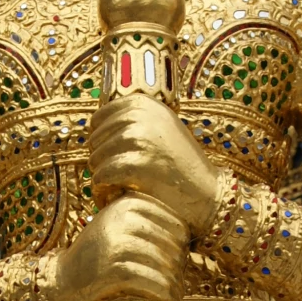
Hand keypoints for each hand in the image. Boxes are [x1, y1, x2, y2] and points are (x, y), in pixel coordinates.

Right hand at [53, 195, 186, 300]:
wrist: (62, 282)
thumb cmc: (97, 257)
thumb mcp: (116, 226)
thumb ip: (145, 221)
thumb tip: (189, 235)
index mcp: (129, 204)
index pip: (176, 224)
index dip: (182, 245)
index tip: (175, 261)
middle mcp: (124, 220)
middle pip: (174, 245)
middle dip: (179, 266)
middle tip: (175, 281)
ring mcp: (120, 245)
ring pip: (167, 265)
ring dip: (175, 284)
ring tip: (174, 294)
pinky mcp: (116, 271)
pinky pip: (154, 283)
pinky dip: (164, 295)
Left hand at [88, 93, 220, 235]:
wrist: (208, 195)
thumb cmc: (181, 166)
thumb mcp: (161, 129)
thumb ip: (132, 121)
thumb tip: (93, 125)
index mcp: (144, 104)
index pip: (98, 120)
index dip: (102, 143)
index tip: (117, 158)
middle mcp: (140, 115)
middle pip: (94, 141)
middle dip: (102, 162)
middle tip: (122, 178)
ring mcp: (138, 138)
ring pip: (94, 161)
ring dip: (103, 179)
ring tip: (123, 187)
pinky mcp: (136, 164)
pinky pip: (100, 178)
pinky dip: (104, 192)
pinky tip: (118, 196)